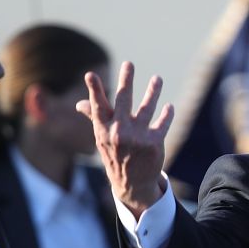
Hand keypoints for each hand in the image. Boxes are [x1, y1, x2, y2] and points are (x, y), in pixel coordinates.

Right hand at [77, 61, 173, 219]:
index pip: (97, 106)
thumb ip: (95, 117)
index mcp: (103, 129)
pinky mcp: (153, 143)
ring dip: (153, 91)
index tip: (90, 75)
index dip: (94, 90)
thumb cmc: (116, 155)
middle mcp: (118, 132)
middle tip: (128, 64)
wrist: (131, 183)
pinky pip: (162, 123)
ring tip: (157, 79)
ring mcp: (136, 138)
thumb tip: (79, 104)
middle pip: (123, 101)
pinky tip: (169, 107)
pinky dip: (167, 114)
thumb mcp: (102, 137)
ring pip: (146, 108)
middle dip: (126, 81)